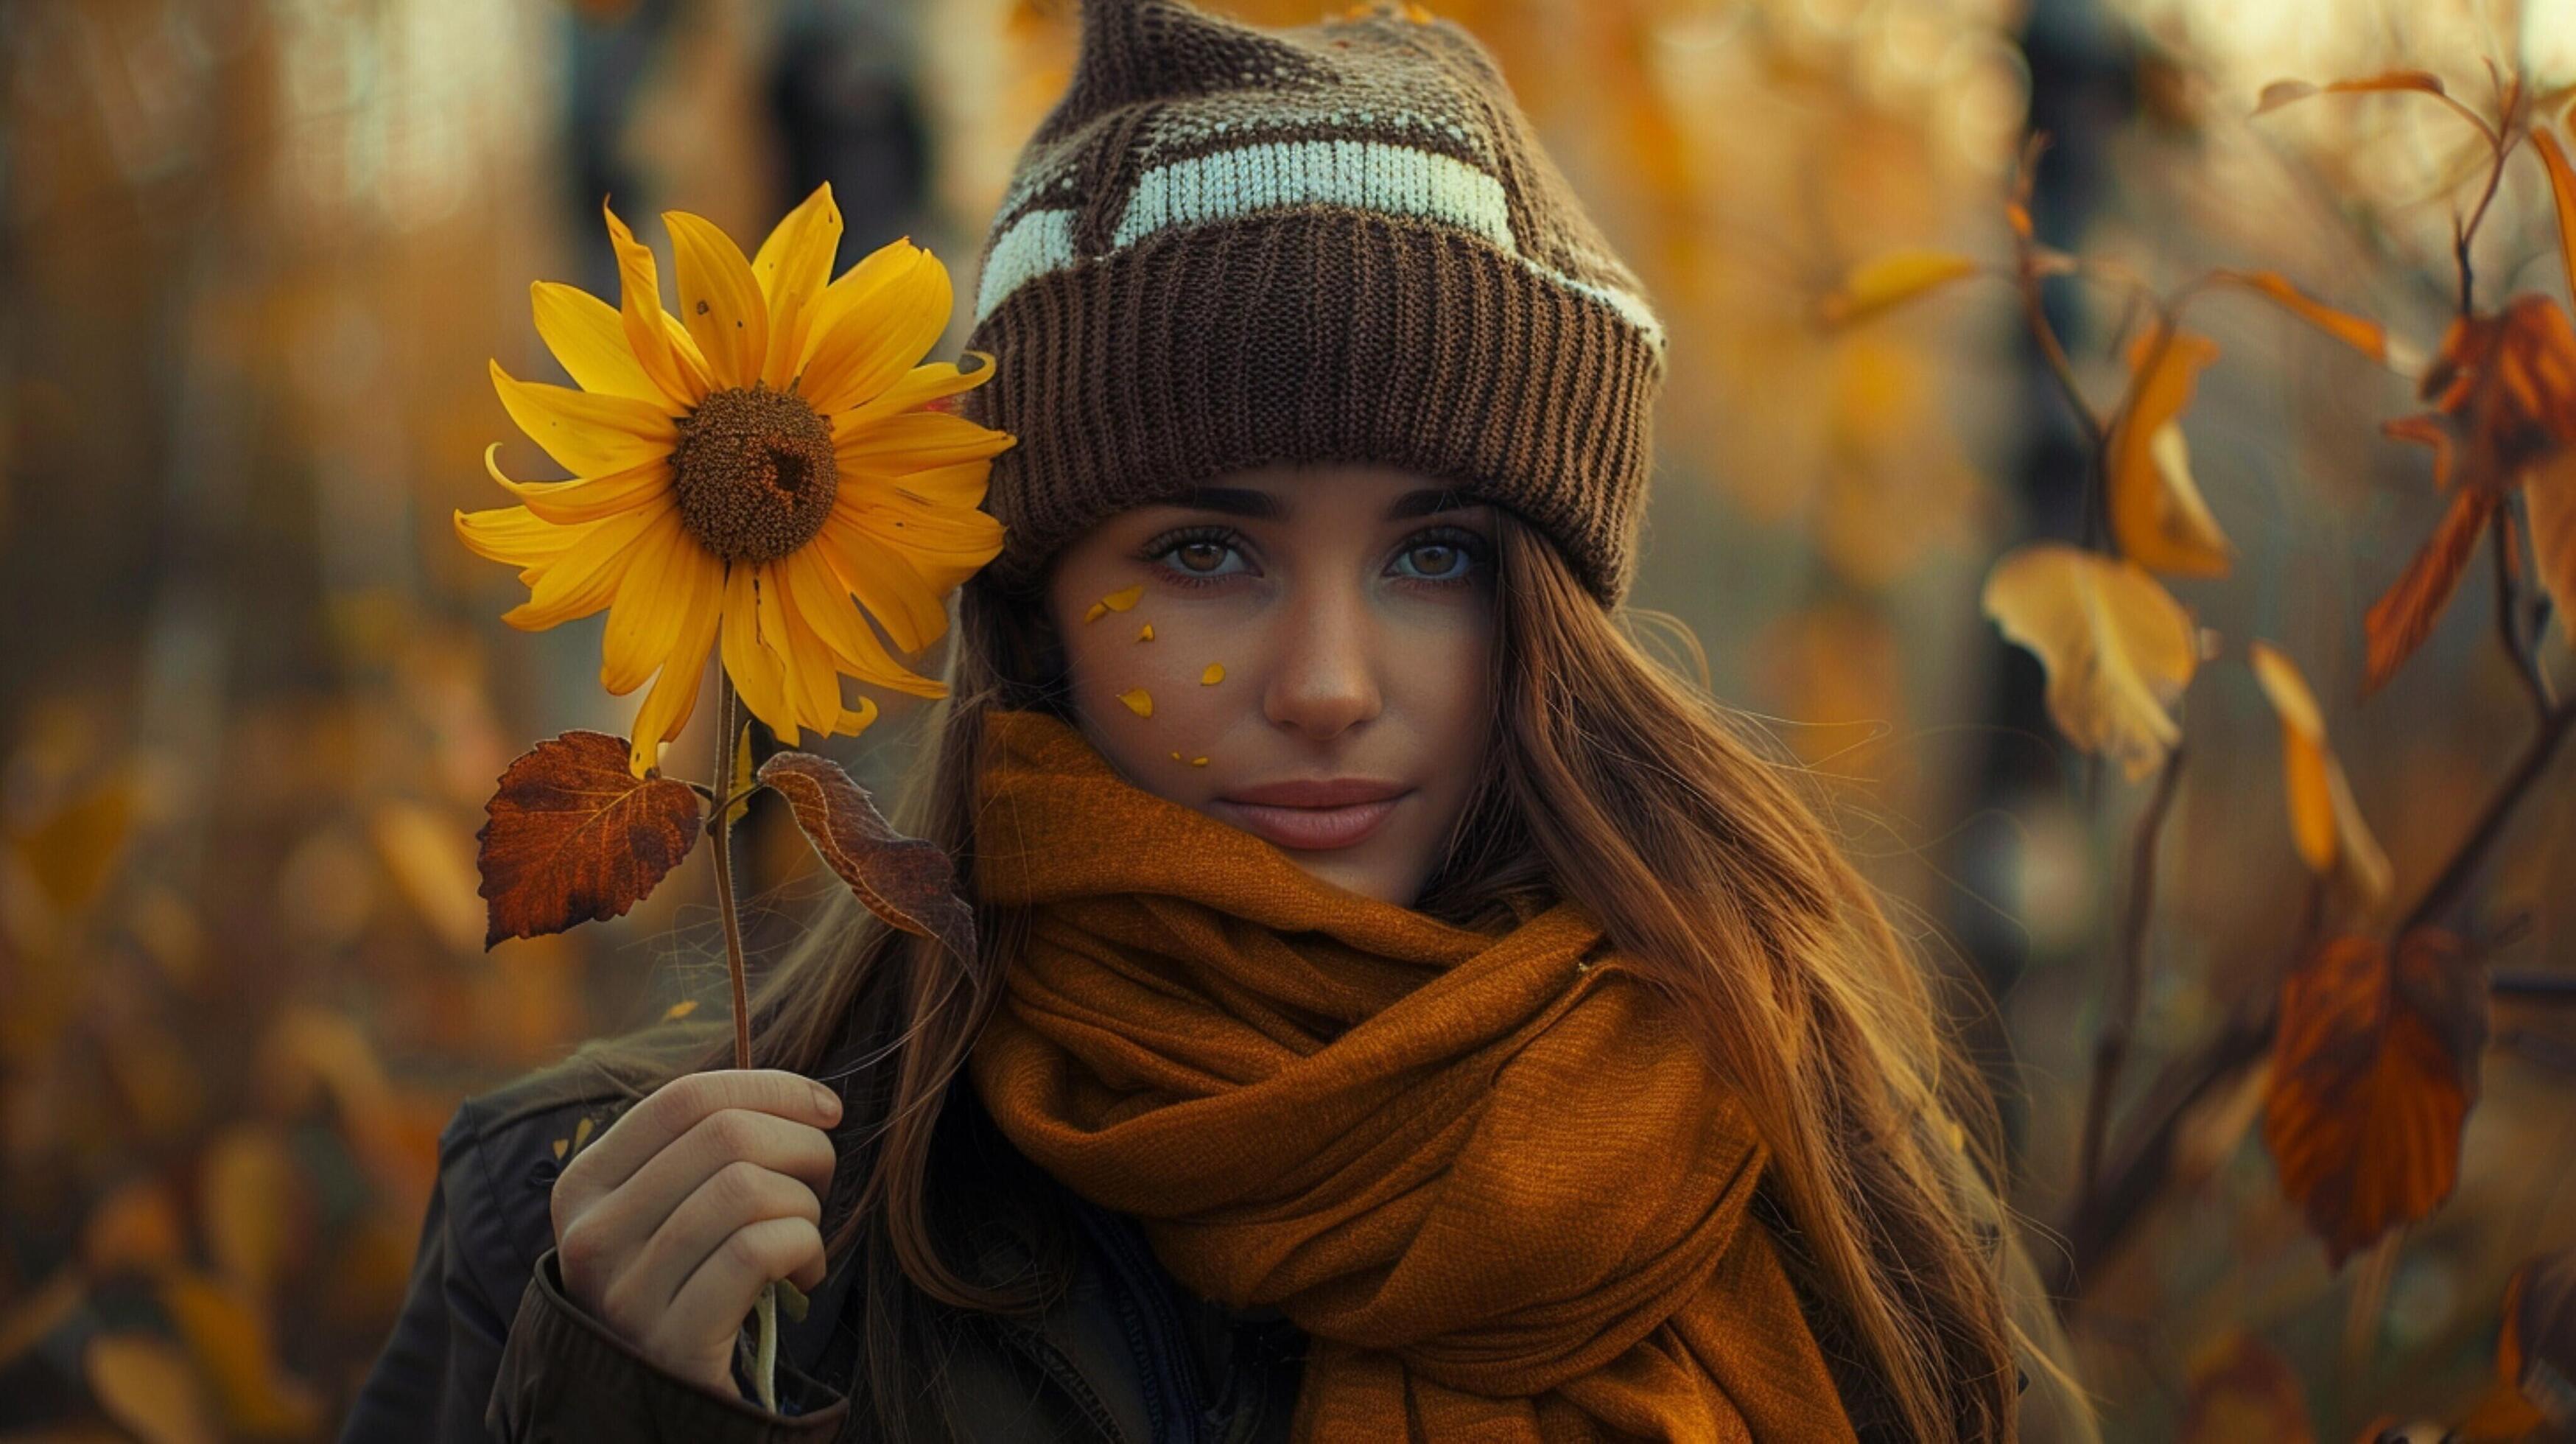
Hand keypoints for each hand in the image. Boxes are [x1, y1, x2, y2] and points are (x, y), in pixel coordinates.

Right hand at [549, 1069, 841, 1397]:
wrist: (659, 1402)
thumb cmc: (687, 1285)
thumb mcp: (669, 1211)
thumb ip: (706, 1152)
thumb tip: (800, 1096)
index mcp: (584, 1186)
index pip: (685, 1099)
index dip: (770, 1088)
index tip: (824, 1109)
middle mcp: (591, 1236)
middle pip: (725, 1136)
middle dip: (801, 1144)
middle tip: (821, 1179)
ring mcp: (625, 1293)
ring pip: (746, 1188)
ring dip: (804, 1203)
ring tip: (803, 1233)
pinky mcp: (671, 1342)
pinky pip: (758, 1250)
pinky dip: (803, 1248)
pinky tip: (802, 1273)